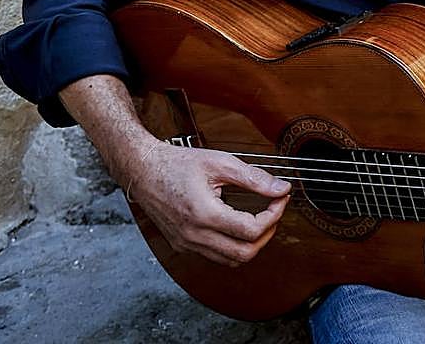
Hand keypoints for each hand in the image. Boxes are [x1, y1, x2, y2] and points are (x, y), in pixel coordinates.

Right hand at [125, 139, 290, 266]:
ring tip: (259, 219)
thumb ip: (254, 178)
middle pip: (244, 254)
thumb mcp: (220, 163)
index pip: (251, 230)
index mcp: (204, 214)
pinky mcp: (182, 245)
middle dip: (267, 234)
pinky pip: (215, 256)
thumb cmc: (178, 164)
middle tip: (273, 212)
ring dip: (251, 244)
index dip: (274, 216)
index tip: (279, 199)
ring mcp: (187, 244)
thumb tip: (281, 189)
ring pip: (230, 260)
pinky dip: (233, 246)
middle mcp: (194, 235)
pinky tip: (237, 226)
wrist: (143, 170)